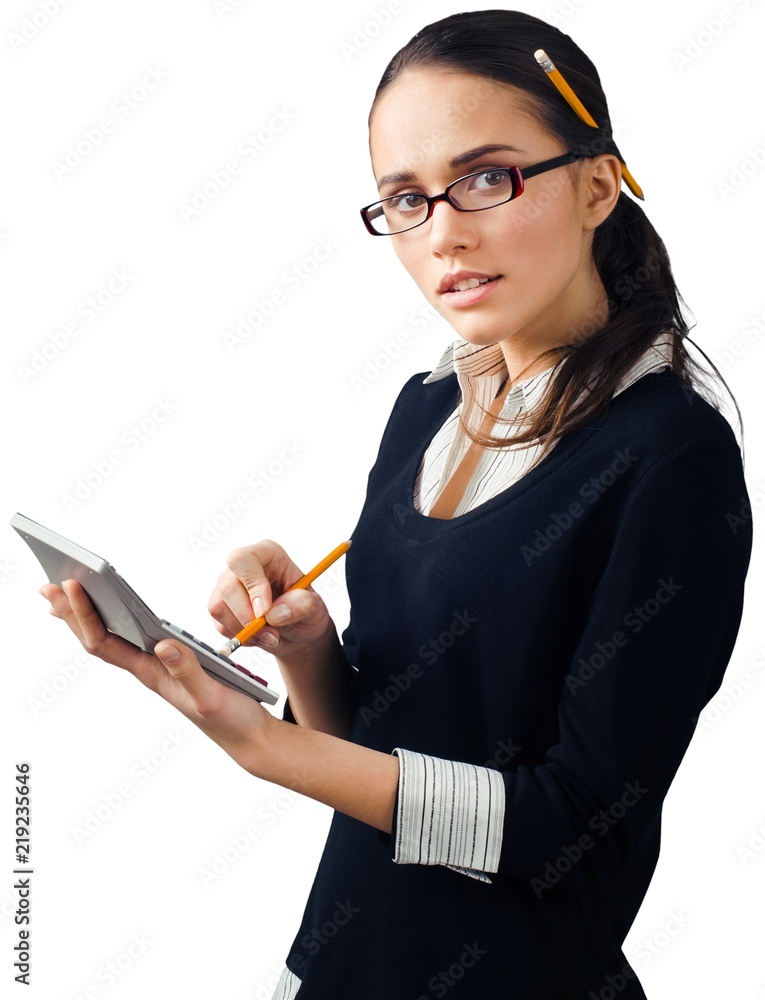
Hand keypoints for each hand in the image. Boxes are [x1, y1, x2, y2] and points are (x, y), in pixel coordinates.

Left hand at [39, 579, 271, 773]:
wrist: (246, 736)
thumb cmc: (230, 719)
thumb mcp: (210, 694)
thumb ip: (188, 669)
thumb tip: (163, 643)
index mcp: (152, 673)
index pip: (105, 642)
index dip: (84, 614)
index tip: (72, 586)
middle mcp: (148, 669)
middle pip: (98, 638)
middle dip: (71, 613)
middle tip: (47, 587)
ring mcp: (157, 667)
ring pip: (111, 639)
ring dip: (85, 617)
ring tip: (64, 594)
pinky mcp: (170, 665)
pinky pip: (132, 640)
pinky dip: (114, 622)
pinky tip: (108, 613)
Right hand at [209, 539, 333, 659]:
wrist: (297, 631)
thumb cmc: (305, 611)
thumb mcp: (315, 607)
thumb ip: (302, 605)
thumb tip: (276, 612)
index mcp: (268, 555)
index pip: (244, 559)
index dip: (252, 585)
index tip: (265, 610)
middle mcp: (243, 568)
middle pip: (227, 585)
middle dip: (246, 615)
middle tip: (269, 632)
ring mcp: (229, 586)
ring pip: (219, 607)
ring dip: (244, 630)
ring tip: (269, 636)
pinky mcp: (221, 607)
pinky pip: (220, 624)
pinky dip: (240, 637)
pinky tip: (258, 636)